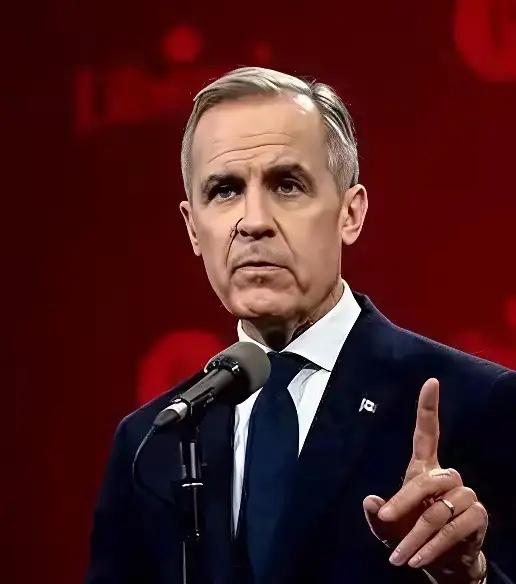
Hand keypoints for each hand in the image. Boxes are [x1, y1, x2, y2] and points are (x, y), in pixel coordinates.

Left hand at [363, 378, 487, 582]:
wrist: (446, 563)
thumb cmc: (413, 533)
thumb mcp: (390, 525)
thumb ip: (379, 514)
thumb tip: (370, 501)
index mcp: (425, 469)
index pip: (427, 433)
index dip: (428, 408)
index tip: (431, 381)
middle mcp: (447, 477)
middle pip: (426, 480)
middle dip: (404, 501)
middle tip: (386, 519)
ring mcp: (465, 496)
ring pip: (436, 511)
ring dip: (415, 536)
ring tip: (398, 556)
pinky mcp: (477, 517)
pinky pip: (452, 529)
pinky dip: (431, 546)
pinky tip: (417, 559)